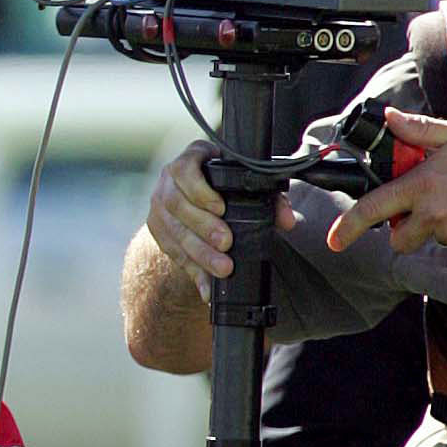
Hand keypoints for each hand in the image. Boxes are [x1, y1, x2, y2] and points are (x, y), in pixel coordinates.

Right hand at [143, 143, 298, 299]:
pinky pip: (172, 253)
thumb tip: (287, 221)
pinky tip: (206, 285)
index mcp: (190, 160)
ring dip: (199, 253)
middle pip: (177, 205)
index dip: (199, 190)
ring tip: (222, 268)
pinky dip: (192, 270)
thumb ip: (271, 199)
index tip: (220, 208)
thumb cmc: (227, 187)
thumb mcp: (248, 186)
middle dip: (202, 227)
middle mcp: (168, 182)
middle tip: (226, 243)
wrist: (199, 197)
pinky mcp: (158, 231)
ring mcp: (159, 207)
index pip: (185, 171)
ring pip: (174, 232)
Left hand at [326, 110, 446, 260]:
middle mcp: (435, 215)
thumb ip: (420, 130)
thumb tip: (391, 119)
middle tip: (429, 209)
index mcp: (425, 185)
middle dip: (406, 229)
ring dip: (442, 227)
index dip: (349, 227)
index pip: (375, 209)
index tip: (335, 240)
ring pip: (434, 239)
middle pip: (400, 238)